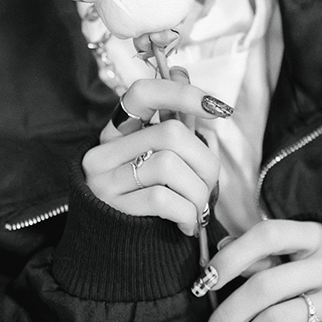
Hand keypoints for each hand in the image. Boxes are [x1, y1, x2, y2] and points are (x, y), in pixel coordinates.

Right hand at [82, 76, 230, 236]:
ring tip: (197, 208)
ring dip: (197, 192)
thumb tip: (181, 71)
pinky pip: (162, 198)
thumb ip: (172, 121)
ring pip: (168, 165)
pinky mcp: (111, 208)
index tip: (217, 107)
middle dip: (204, 161)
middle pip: (170, 134)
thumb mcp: (155, 156)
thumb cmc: (145, 195)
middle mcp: (104, 150)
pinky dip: (186, 213)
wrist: (112, 250)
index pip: (143, 93)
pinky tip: (187, 223)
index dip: (181, 93)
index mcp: (118, 130)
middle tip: (209, 184)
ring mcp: (104, 179)